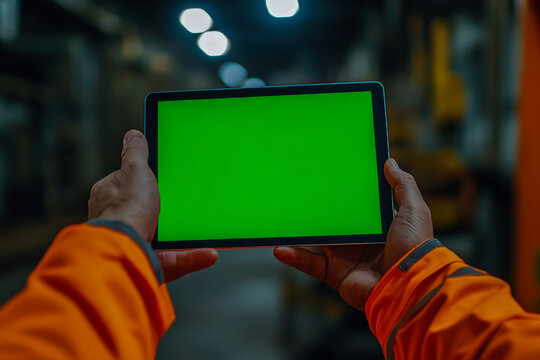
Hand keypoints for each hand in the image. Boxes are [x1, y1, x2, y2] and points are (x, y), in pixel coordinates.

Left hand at [88, 129, 217, 281]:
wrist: (125, 250)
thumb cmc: (126, 210)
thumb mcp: (134, 171)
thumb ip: (135, 153)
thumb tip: (132, 135)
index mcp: (108, 200)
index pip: (126, 185)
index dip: (143, 181)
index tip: (162, 182)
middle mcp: (117, 224)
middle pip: (144, 211)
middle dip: (162, 209)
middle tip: (183, 202)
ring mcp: (134, 244)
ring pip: (161, 237)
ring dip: (181, 234)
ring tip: (201, 227)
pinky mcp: (151, 264)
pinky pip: (177, 259)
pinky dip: (194, 255)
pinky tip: (210, 253)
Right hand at [274, 158, 432, 309]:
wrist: (407, 286)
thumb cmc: (413, 246)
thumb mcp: (414, 210)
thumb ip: (402, 186)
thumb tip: (388, 162)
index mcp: (379, 225)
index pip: (357, 206)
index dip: (345, 193)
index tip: (328, 175)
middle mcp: (361, 240)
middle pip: (333, 222)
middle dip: (316, 209)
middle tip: (296, 191)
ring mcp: (346, 257)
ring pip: (316, 241)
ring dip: (298, 232)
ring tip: (280, 218)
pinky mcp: (335, 274)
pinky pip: (310, 263)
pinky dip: (294, 257)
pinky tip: (279, 248)